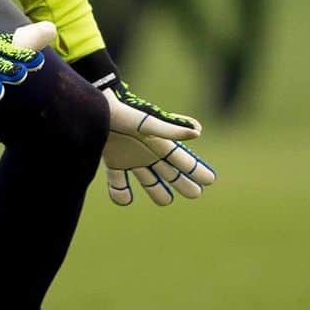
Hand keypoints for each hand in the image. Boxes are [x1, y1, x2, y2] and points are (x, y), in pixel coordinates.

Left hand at [72, 50, 215, 205]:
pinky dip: (121, 194)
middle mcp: (149, 154)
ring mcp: (132, 159)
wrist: (98, 109)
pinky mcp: (114, 162)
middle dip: (185, 184)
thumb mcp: (149, 123)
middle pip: (172, 174)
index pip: (184, 162)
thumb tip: (198, 131)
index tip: (210, 180)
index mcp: (160, 145)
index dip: (197, 171)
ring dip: (157, 192)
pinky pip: (119, 184)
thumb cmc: (125, 113)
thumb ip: (172, 128)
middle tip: (195, 193)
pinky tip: (125, 199)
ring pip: (150, 182)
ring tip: (165, 200)